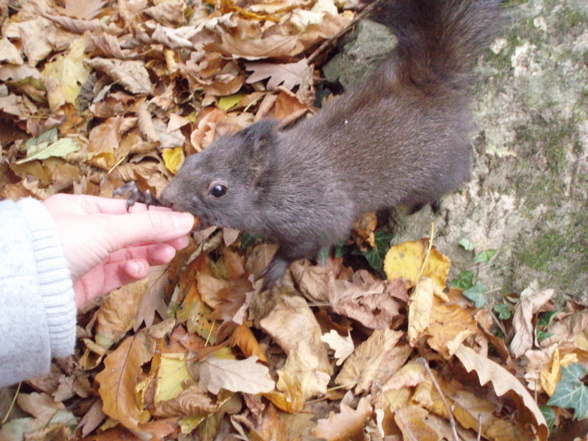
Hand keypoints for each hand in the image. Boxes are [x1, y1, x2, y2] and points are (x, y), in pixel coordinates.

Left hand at [43, 194, 194, 307]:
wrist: (27, 289)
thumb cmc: (58, 245)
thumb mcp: (107, 229)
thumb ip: (149, 226)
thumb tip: (186, 219)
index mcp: (82, 209)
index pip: (129, 210)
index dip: (156, 216)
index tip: (182, 221)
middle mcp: (84, 232)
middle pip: (131, 233)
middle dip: (156, 237)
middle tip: (181, 241)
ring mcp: (87, 258)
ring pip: (127, 255)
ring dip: (148, 255)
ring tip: (166, 255)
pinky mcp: (88, 282)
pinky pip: (117, 274)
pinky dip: (131, 272)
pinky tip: (137, 270)